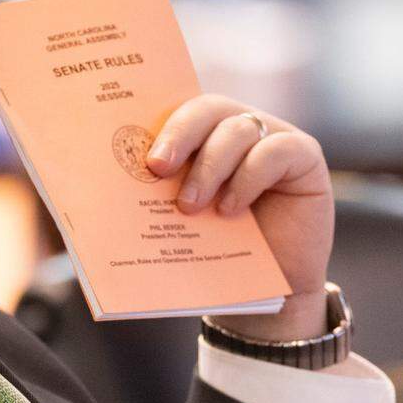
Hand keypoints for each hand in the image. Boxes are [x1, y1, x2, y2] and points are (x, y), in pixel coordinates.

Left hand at [145, 95, 333, 340]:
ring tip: (191, 206)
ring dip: (210, 166)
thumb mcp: (177, 224)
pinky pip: (276, 149)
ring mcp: (273, 139)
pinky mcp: (305, 156)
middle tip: (158, 168)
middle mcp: (237, 130)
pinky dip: (248, 177)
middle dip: (179, 134)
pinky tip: (231, 208)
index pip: (177, 111)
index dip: (158, 125)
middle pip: (207, 108)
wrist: (268, 294)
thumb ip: (151, 200)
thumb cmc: (215, 254)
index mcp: (201, 139)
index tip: (140, 156)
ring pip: (238, 128)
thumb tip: (97, 201)